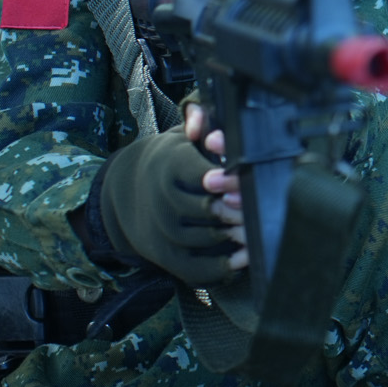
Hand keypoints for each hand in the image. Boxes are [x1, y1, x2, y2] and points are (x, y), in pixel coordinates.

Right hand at [97, 113, 245, 283]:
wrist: (130, 188)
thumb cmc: (172, 158)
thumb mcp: (183, 133)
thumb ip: (199, 119)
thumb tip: (200, 124)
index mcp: (169, 164)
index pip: (202, 175)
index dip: (229, 179)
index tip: (247, 179)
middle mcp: (161, 199)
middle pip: (203, 209)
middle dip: (234, 209)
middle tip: (258, 207)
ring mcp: (161, 230)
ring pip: (200, 238)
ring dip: (232, 236)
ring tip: (256, 229)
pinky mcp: (164, 254)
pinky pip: (193, 267)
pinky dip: (220, 266)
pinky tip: (244, 257)